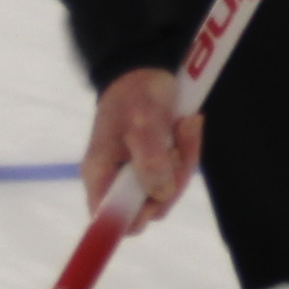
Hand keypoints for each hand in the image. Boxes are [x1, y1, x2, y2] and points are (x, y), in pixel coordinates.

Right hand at [84, 70, 200, 230]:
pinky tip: (187, 127)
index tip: (157, 196)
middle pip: (150, 208)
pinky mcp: (159, 165)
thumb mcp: (142, 122)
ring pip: (169, 191)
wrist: (147, 68)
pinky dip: (188, 152)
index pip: (110, 220)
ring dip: (184, 160)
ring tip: (184, 126)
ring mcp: (140, 174)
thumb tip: (160, 193)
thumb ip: (149, 159)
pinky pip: (179, 173)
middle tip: (178, 145)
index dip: (135, 218)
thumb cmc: (135, 94)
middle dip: (172, 179)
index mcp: (101, 175)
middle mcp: (118, 181)